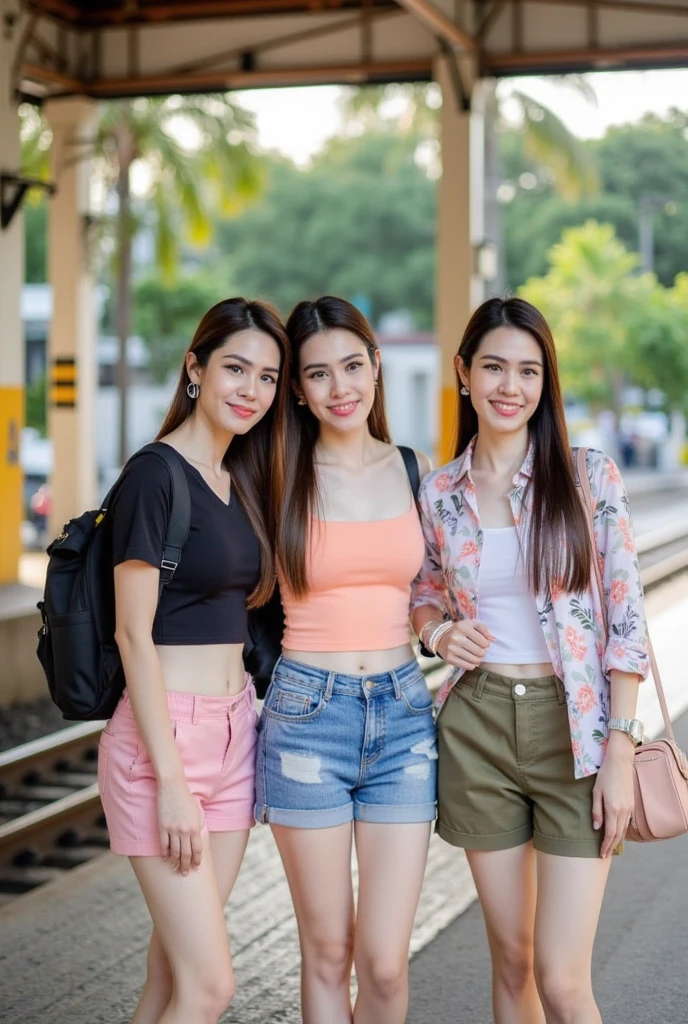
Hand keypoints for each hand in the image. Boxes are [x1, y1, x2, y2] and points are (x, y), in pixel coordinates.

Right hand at [157, 778, 203, 873]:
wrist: (172, 786)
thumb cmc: (186, 797)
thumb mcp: (196, 811)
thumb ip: (197, 825)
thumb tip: (198, 837)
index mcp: (195, 827)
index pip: (197, 849)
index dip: (196, 860)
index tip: (196, 867)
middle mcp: (184, 831)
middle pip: (186, 854)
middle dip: (186, 865)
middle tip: (184, 873)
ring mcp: (172, 829)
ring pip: (174, 852)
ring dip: (175, 862)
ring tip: (175, 869)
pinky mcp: (162, 827)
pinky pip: (163, 844)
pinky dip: (164, 853)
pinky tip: (165, 858)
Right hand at [436, 619, 492, 669]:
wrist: (440, 638)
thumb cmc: (460, 631)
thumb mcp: (470, 624)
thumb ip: (483, 628)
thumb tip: (492, 639)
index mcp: (462, 627)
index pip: (484, 642)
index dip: (486, 644)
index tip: (481, 643)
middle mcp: (456, 637)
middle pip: (480, 652)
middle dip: (482, 652)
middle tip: (478, 650)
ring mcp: (452, 649)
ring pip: (475, 660)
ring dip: (478, 659)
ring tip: (475, 655)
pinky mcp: (449, 658)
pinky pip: (468, 666)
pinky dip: (471, 665)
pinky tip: (469, 660)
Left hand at [592, 734, 634, 857]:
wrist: (620, 762)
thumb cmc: (604, 775)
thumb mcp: (596, 792)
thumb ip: (596, 811)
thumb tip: (597, 828)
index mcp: (613, 809)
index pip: (610, 833)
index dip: (606, 845)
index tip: (601, 854)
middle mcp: (623, 811)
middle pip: (618, 835)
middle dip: (611, 846)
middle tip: (604, 855)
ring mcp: (629, 808)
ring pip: (623, 830)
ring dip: (617, 840)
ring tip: (610, 848)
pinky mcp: (631, 804)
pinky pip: (627, 822)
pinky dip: (622, 831)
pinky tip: (617, 834)